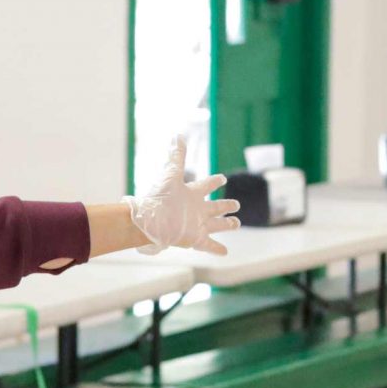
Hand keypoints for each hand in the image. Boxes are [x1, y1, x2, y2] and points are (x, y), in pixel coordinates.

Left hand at [128, 138, 242, 255]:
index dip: (215, 181)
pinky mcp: (196, 239)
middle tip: (236, 204)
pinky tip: (225, 253)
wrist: (150, 221)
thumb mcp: (172, 174)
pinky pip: (209, 244)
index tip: (223, 178)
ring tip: (236, 224)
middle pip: (215, 207)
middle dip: (226, 205)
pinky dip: (217, 249)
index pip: (206, 185)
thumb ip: (176, 156)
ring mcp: (197, 225)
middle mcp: (196, 209)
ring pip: (217, 225)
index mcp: (192, 193)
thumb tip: (178, 135)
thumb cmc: (160, 197)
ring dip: (227, 225)